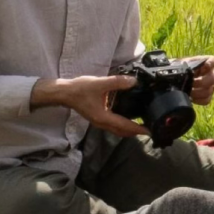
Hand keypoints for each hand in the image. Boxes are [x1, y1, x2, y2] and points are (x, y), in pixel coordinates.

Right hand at [32, 76, 148, 136]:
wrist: (64, 92)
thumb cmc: (79, 89)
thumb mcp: (100, 83)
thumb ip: (117, 82)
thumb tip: (133, 81)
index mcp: (103, 118)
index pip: (124, 126)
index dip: (138, 129)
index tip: (149, 131)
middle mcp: (101, 123)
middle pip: (121, 132)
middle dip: (135, 132)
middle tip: (148, 130)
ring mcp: (98, 121)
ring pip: (117, 130)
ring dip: (128, 130)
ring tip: (140, 126)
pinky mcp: (97, 117)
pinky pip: (112, 125)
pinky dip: (121, 125)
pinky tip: (127, 118)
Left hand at [182, 55, 213, 105]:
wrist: (174, 80)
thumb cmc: (177, 69)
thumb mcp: (178, 64)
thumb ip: (182, 64)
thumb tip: (182, 66)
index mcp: (204, 63)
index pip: (213, 60)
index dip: (210, 63)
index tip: (205, 65)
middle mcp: (210, 74)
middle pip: (212, 78)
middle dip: (201, 82)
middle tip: (191, 84)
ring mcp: (210, 85)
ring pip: (209, 90)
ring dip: (197, 92)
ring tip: (188, 92)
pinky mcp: (207, 96)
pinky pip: (206, 99)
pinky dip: (198, 100)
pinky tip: (191, 98)